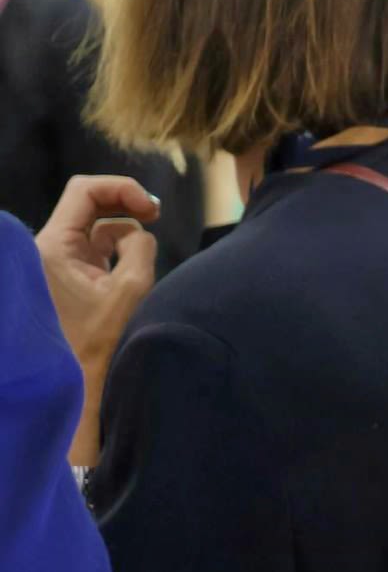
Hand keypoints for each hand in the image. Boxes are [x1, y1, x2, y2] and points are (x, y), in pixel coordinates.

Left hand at [34, 175, 160, 370]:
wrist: (78, 383)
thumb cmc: (101, 342)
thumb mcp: (131, 287)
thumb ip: (139, 245)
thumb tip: (138, 232)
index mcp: (52, 247)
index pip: (84, 190)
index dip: (123, 188)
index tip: (152, 210)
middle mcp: (47, 249)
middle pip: (88, 202)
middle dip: (125, 203)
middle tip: (156, 215)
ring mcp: (57, 262)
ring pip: (96, 224)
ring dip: (125, 230)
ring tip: (145, 253)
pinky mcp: (69, 275)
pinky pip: (96, 246)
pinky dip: (118, 247)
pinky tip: (132, 268)